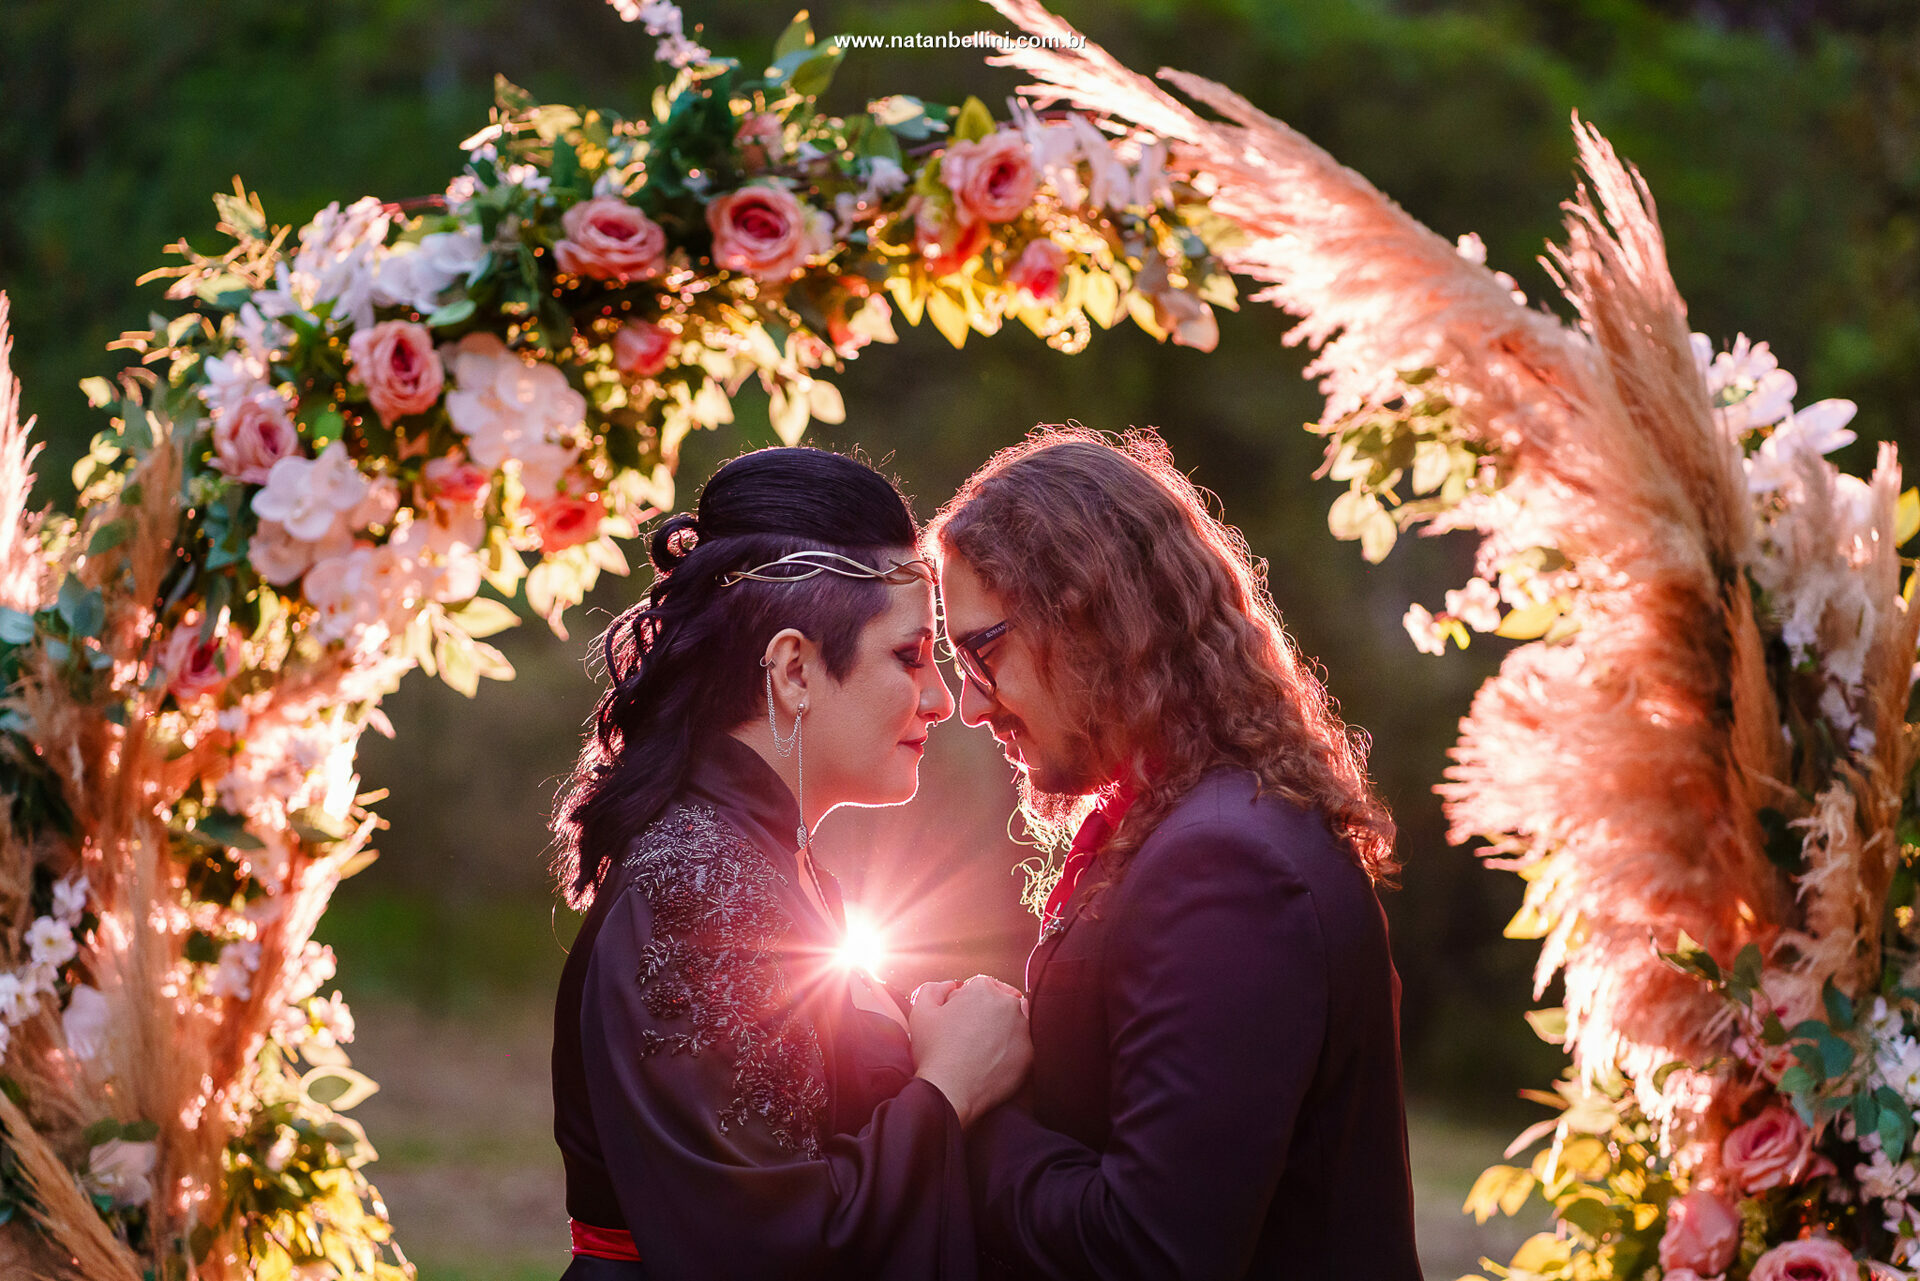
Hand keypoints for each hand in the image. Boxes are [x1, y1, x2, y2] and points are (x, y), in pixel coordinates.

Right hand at [909, 974, 1031, 1126]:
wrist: (950, 1091)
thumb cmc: (934, 1051)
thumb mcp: (921, 1011)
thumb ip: (934, 988)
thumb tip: (952, 986)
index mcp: (983, 990)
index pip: (979, 985)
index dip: (966, 999)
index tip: (960, 1016)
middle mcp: (1008, 1005)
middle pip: (1001, 999)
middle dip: (988, 1011)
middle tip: (970, 1032)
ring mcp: (1022, 1030)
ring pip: (1015, 1020)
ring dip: (1002, 1027)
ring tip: (981, 1046)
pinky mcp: (1028, 1054)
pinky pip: (1021, 1045)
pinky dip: (1009, 1049)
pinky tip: (991, 1061)